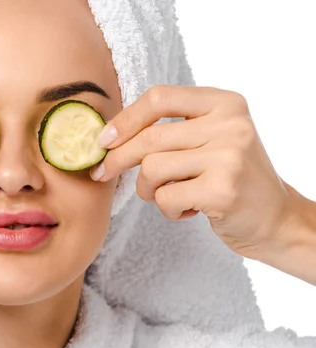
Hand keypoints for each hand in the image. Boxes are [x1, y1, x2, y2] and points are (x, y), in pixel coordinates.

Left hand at [90, 85, 298, 262]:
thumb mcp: (211, 139)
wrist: (276, 219)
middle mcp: (230, 124)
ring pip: (152, 168)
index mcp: (224, 102)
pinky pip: (165, 197)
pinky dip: (167, 209)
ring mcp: (229, 156)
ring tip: (168, 195)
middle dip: (117, 160)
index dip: (124, 119)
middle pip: (149, 137)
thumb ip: (172, 129)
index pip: (159, 97)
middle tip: (102, 174)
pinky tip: (189, 210)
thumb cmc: (230, 178)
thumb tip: (108, 136)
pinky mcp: (223, 190)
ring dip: (148, 190)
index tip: (103, 140)